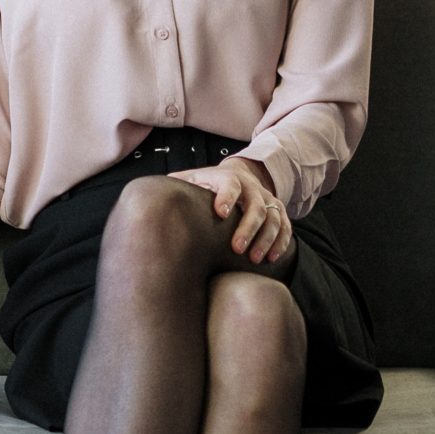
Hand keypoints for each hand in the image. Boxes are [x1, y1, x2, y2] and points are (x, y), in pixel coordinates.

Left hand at [172, 156, 294, 263]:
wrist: (240, 174)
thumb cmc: (207, 184)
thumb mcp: (190, 179)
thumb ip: (175, 186)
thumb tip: (149, 196)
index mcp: (227, 178)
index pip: (229, 184)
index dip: (226, 196)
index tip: (220, 213)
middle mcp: (251, 187)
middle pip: (255, 206)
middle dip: (248, 228)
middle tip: (237, 249)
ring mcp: (267, 198)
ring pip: (273, 218)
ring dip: (266, 239)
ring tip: (254, 259)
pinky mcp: (278, 210)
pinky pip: (285, 225)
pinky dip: (281, 242)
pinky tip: (272, 258)